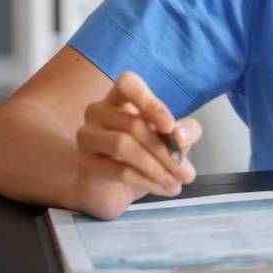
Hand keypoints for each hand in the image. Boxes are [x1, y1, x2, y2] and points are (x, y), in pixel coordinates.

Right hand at [73, 71, 201, 218]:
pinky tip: (163, 188)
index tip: (169, 126)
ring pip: (123, 145)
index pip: (127, 84)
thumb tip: (181, 137)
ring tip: (176, 182)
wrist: (113, 188)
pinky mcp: (85, 164)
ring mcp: (88, 136)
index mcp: (120, 97)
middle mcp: (99, 111)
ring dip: (156, 167)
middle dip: (166, 151)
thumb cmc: (143, 155)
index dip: (149, 103)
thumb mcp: (171, 141)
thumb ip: (184, 132)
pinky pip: (118, 170)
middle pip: (134, 124)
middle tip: (187, 173)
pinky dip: (147, 181)